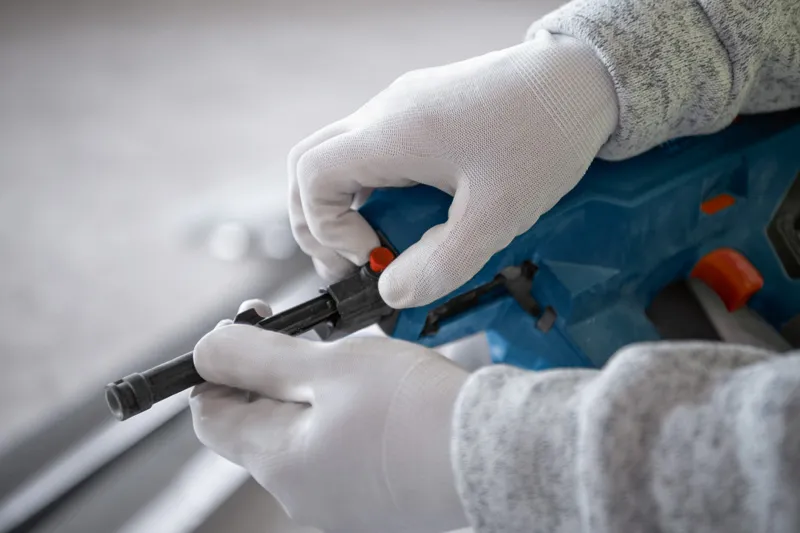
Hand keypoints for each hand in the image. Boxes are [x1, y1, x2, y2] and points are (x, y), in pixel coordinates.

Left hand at [190, 300, 469, 532]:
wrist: (496, 454)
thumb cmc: (418, 412)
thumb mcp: (329, 367)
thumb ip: (258, 358)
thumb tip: (207, 351)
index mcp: (280, 464)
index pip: (212, 414)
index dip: (219, 367)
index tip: (246, 331)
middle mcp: (301, 494)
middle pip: (258, 424)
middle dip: (272, 374)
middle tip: (306, 338)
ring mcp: (338, 502)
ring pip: (302, 434)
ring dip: (311, 394)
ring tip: (352, 367)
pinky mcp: (371, 498)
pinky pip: (337, 451)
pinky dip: (343, 418)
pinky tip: (377, 398)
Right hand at [289, 30, 617, 307]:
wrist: (583, 77)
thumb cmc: (545, 133)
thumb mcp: (497, 214)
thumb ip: (442, 263)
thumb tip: (393, 294)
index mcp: (392, 133)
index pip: (312, 178)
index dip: (326, 228)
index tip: (372, 255)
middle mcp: (386, 113)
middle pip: (310, 164)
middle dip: (320, 220)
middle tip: (355, 260)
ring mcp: (402, 107)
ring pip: (343, 157)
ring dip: (351, 205)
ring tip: (387, 243)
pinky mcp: (423, 110)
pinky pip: (377, 150)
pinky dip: (378, 188)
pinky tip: (418, 213)